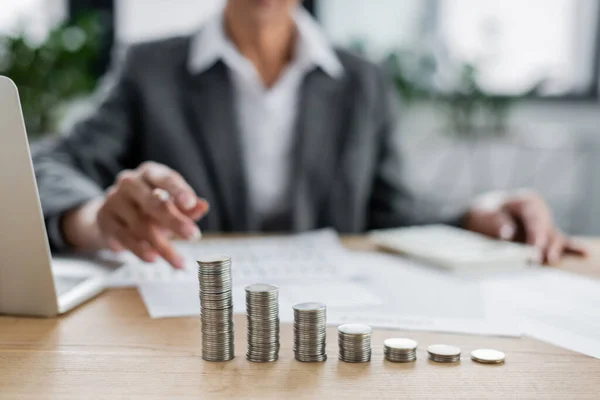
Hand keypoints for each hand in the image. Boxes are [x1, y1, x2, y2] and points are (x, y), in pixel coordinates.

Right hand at [62, 162, 209, 268]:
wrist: (112, 214)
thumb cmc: (149, 206)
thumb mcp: (171, 203)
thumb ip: (188, 207)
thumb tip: (203, 206)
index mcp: (150, 173)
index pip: (166, 179)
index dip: (179, 191)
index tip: (191, 204)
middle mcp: (129, 182)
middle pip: (153, 202)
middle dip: (174, 221)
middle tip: (193, 236)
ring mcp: (114, 200)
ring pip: (141, 225)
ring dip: (162, 246)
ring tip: (179, 262)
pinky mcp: (104, 219)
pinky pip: (125, 237)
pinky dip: (140, 249)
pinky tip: (154, 258)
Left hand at [463, 190, 587, 264]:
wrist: (484, 215)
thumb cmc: (485, 214)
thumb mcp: (484, 215)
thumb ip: (495, 223)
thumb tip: (508, 234)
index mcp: (527, 201)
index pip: (534, 218)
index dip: (536, 233)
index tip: (535, 248)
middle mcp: (540, 212)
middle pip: (547, 228)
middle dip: (544, 244)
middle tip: (539, 259)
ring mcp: (545, 225)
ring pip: (555, 236)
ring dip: (554, 249)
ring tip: (551, 260)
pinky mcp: (546, 237)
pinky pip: (559, 242)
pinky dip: (571, 247)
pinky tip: (584, 253)